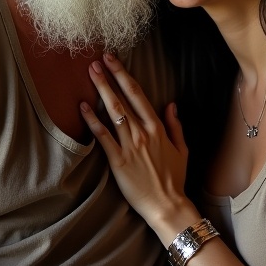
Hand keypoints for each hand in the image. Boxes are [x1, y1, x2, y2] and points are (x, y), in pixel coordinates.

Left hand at [81, 52, 195, 238]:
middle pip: (123, 99)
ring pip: (113, 112)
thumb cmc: (174, 179)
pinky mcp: (118, 161)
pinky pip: (103, 136)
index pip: (138, 95)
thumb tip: (171, 105)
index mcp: (157, 128)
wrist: (167, 205)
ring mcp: (129, 146)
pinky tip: (83, 107)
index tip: (113, 61)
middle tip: (96, 60)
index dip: (124, 75)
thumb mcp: (182, 150)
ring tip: (90, 74)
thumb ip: (175, 126)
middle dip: (109, 77)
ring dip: (101, 91)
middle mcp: (142, 132)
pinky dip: (92, 120)